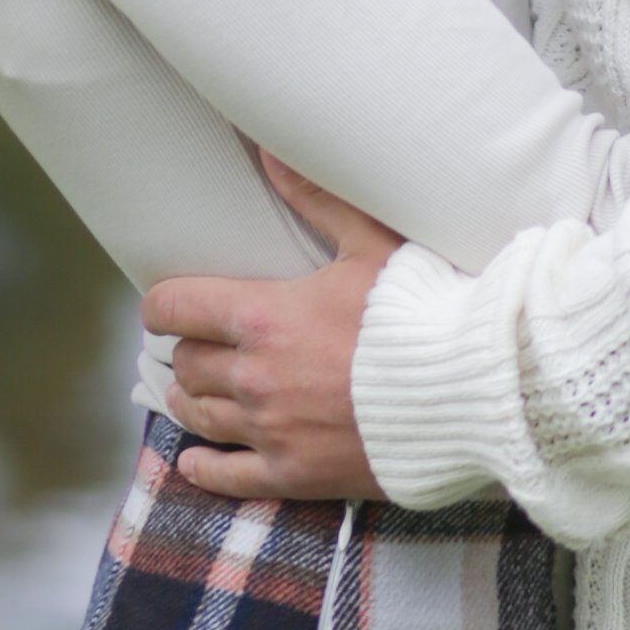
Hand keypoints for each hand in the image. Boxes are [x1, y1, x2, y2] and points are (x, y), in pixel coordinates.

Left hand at [140, 163, 402, 499]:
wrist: (466, 392)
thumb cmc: (421, 311)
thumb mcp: (370, 243)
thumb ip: (315, 198)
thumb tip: (269, 151)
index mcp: (265, 316)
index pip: (177, 307)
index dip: (162, 304)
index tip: (164, 305)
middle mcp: (255, 376)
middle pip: (186, 364)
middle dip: (189, 351)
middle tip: (200, 345)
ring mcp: (272, 430)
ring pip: (199, 416)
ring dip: (191, 400)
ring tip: (195, 391)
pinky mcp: (294, 474)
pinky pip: (227, 477)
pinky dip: (203, 468)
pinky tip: (194, 462)